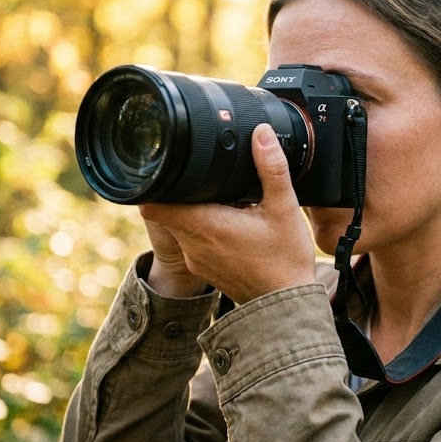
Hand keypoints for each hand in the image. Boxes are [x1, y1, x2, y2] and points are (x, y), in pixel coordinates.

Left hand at [139, 124, 315, 303]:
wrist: (287, 308)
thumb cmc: (285, 262)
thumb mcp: (284, 208)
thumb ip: (271, 167)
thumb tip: (261, 133)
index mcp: (205, 226)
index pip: (154, 203)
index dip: (153, 182)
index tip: (165, 167)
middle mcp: (193, 245)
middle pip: (166, 210)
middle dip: (177, 190)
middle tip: (198, 173)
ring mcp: (197, 260)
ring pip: (180, 225)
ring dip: (191, 209)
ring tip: (218, 195)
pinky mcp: (206, 269)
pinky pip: (192, 241)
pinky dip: (202, 227)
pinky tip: (228, 219)